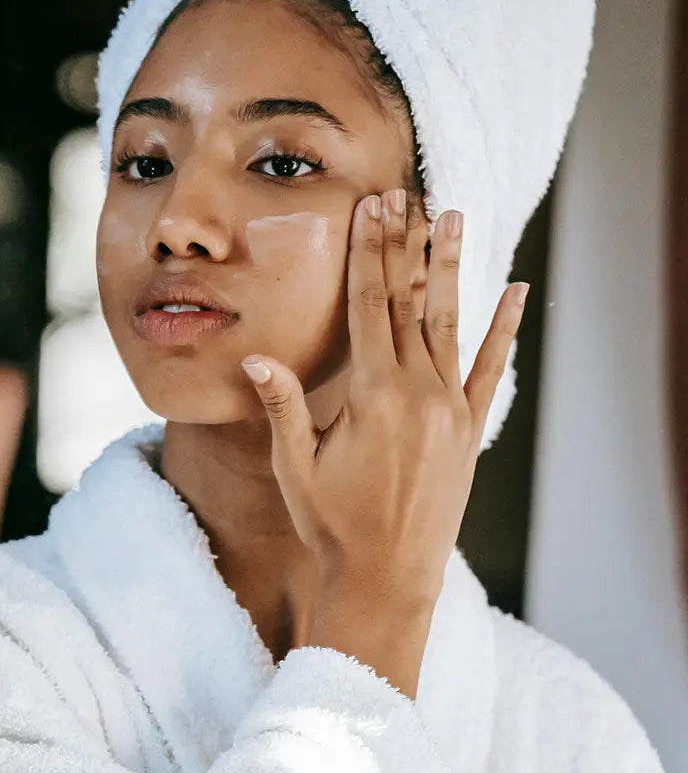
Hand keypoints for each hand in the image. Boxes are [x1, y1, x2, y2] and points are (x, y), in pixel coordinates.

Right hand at [242, 189, 527, 694]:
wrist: (387, 578)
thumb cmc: (332, 526)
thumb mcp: (295, 469)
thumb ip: (283, 408)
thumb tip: (256, 358)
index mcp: (374, 396)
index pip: (371, 307)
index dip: (370, 253)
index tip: (372, 208)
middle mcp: (420, 393)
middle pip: (409, 302)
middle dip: (404, 245)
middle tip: (404, 194)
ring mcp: (451, 410)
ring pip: (450, 323)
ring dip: (451, 268)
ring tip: (454, 217)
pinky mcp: (469, 430)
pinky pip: (489, 369)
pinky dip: (503, 329)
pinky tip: (516, 291)